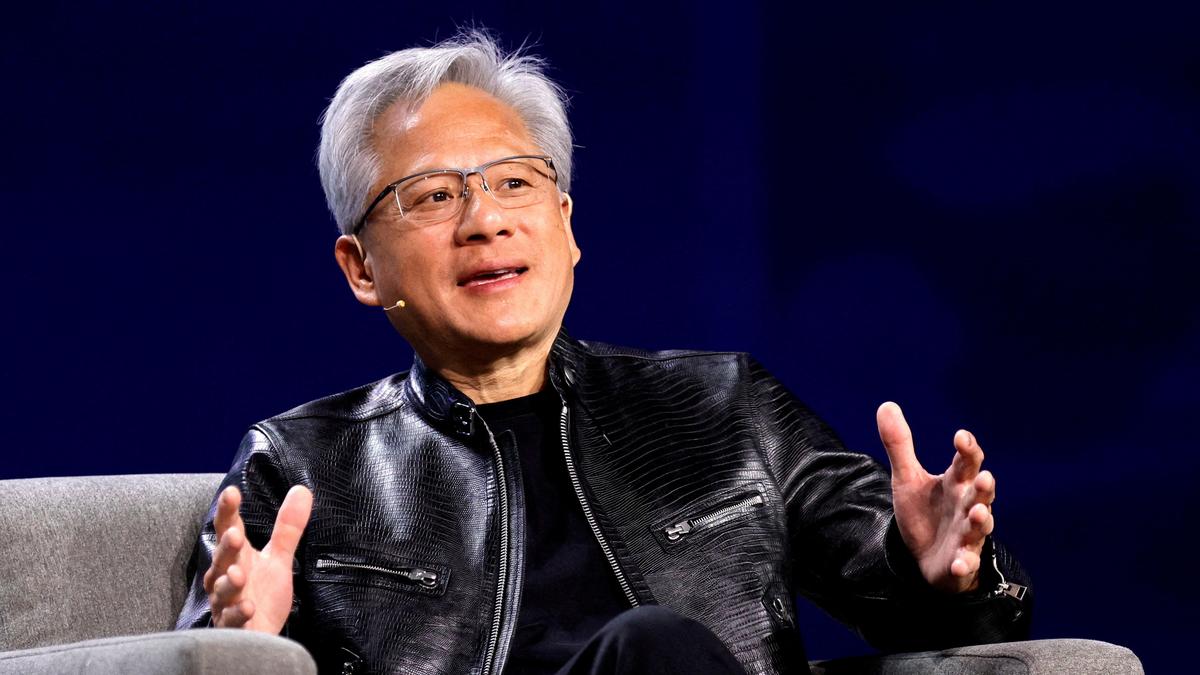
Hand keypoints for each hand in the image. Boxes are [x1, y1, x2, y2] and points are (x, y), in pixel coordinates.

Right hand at [202, 484, 312, 632]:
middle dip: (226, 548)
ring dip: (229, 582)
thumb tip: (302, 490)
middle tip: (235, 536)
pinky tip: (248, 607)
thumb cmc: (262, 595)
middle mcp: (225, 578)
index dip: (228, 512)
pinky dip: (238, 613)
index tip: (231, 492)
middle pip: (222, 559)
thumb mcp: (278, 559)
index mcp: (236, 557)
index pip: (229, 529)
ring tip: (239, 574)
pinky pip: (232, 621)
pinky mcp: (234, 628)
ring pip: (223, 591)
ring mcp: (227, 604)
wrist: (260, 636)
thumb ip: (287, 528)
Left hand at [876, 402, 994, 592]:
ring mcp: (966, 536)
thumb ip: (900, 445)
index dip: (967, 449)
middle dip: (985, 487)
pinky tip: (958, 563)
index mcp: (956, 484)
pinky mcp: (960, 562)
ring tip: (978, 514)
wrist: (926, 557)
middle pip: (981, 494)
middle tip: (985, 478)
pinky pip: (965, 563)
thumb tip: (886, 405)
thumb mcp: (907, 478)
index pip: (967, 463)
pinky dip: (963, 563)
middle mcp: (967, 507)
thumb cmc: (925, 513)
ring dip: (981, 521)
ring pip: (979, 527)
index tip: (961, 436)